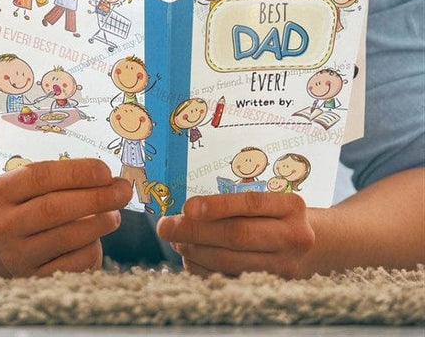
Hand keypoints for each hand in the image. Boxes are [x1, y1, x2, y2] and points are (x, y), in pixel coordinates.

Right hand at [0, 157, 130, 275]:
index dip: (76, 173)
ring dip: (99, 223)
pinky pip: (74, 264)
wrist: (7, 246)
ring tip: (114, 215)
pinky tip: (96, 239)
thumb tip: (110, 181)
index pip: (40, 176)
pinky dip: (92, 248)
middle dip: (95, 198)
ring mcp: (17, 255)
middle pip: (53, 208)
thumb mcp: (34, 189)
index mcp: (0, 191)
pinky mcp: (34, 280)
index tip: (106, 171)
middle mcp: (2, 224)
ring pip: (66, 237)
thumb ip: (65, 181)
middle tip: (122, 192)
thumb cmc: (30, 208)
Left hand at [156, 192, 314, 277]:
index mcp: (291, 205)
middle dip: (194, 231)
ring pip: (232, 261)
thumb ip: (236, 202)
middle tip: (165, 227)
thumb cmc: (280, 215)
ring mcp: (287, 266)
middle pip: (237, 235)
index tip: (186, 207)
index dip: (217, 206)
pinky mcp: (276, 286)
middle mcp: (294, 236)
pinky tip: (190, 258)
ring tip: (174, 240)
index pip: (250, 204)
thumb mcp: (270, 200)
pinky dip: (205, 269)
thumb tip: (186, 210)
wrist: (321, 245)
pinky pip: (232, 279)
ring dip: (195, 251)